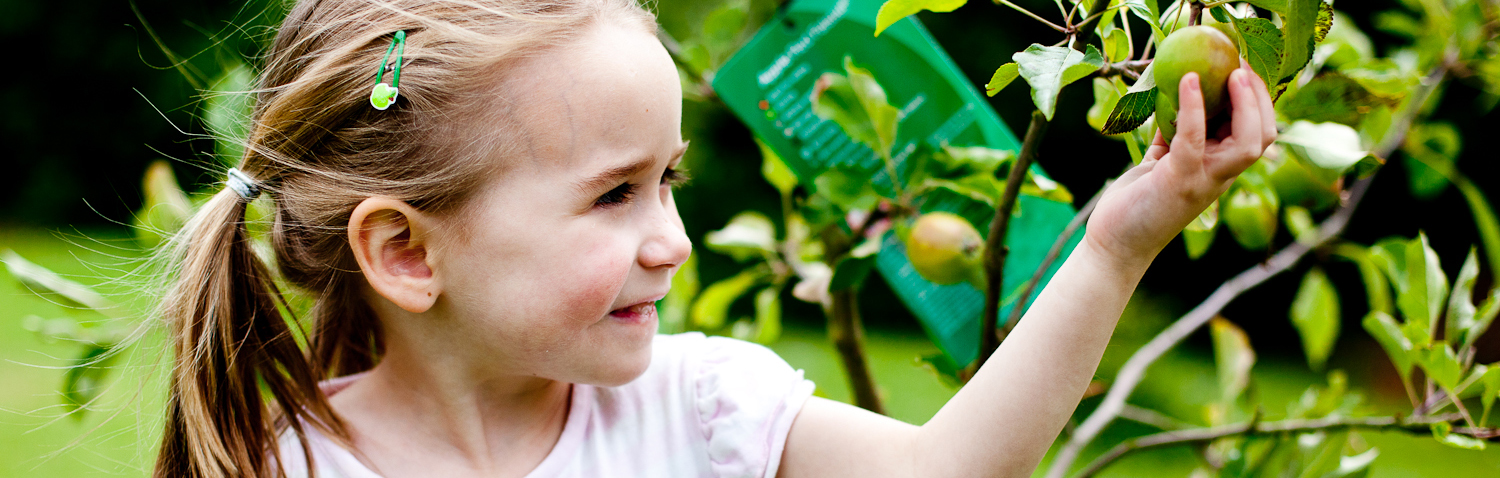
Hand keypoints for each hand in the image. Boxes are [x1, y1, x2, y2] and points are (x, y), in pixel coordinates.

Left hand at [1083, 63, 1276, 268]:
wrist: (1114, 242)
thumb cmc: (1138, 201)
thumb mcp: (1162, 160)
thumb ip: (1176, 135)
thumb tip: (1177, 95)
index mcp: (1220, 168)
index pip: (1258, 133)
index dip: (1259, 100)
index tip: (1243, 68)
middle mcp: (1219, 175)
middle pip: (1263, 135)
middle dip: (1260, 97)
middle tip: (1242, 65)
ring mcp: (1202, 180)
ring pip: (1246, 143)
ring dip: (1244, 103)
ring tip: (1231, 71)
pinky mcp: (1177, 181)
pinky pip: (1193, 139)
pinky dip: (1193, 108)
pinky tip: (1186, 81)